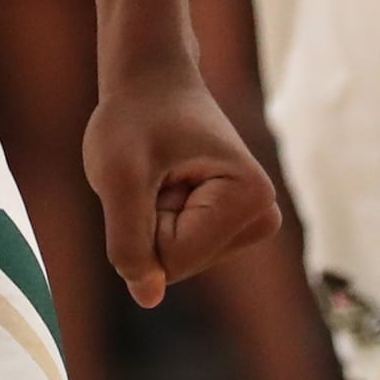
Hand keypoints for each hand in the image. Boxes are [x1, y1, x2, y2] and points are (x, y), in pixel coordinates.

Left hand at [84, 62, 282, 308]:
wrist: (151, 81)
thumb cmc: (135, 118)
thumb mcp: (117, 175)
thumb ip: (128, 241)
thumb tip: (148, 297)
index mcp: (250, 200)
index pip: (174, 259)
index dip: (144, 219)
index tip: (153, 170)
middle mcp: (262, 217)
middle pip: (178, 265)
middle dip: (149, 222)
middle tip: (153, 171)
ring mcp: (249, 224)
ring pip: (175, 262)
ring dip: (152, 220)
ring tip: (159, 174)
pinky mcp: (230, 227)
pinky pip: (176, 252)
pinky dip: (156, 221)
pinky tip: (166, 183)